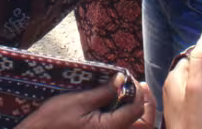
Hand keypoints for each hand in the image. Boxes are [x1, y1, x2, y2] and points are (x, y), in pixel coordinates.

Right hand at [14, 74, 154, 128]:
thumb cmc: (54, 120)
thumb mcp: (79, 101)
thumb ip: (103, 92)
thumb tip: (122, 79)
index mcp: (110, 128)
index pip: (137, 110)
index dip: (138, 91)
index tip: (129, 78)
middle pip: (145, 125)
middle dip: (147, 104)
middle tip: (141, 86)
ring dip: (140, 112)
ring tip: (133, 94)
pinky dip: (128, 119)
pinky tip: (120, 105)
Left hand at [163, 27, 201, 128]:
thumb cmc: (196, 121)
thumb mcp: (200, 87)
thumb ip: (201, 60)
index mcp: (174, 79)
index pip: (191, 57)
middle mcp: (173, 90)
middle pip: (193, 71)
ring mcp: (179, 105)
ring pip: (195, 85)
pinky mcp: (187, 117)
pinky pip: (196, 99)